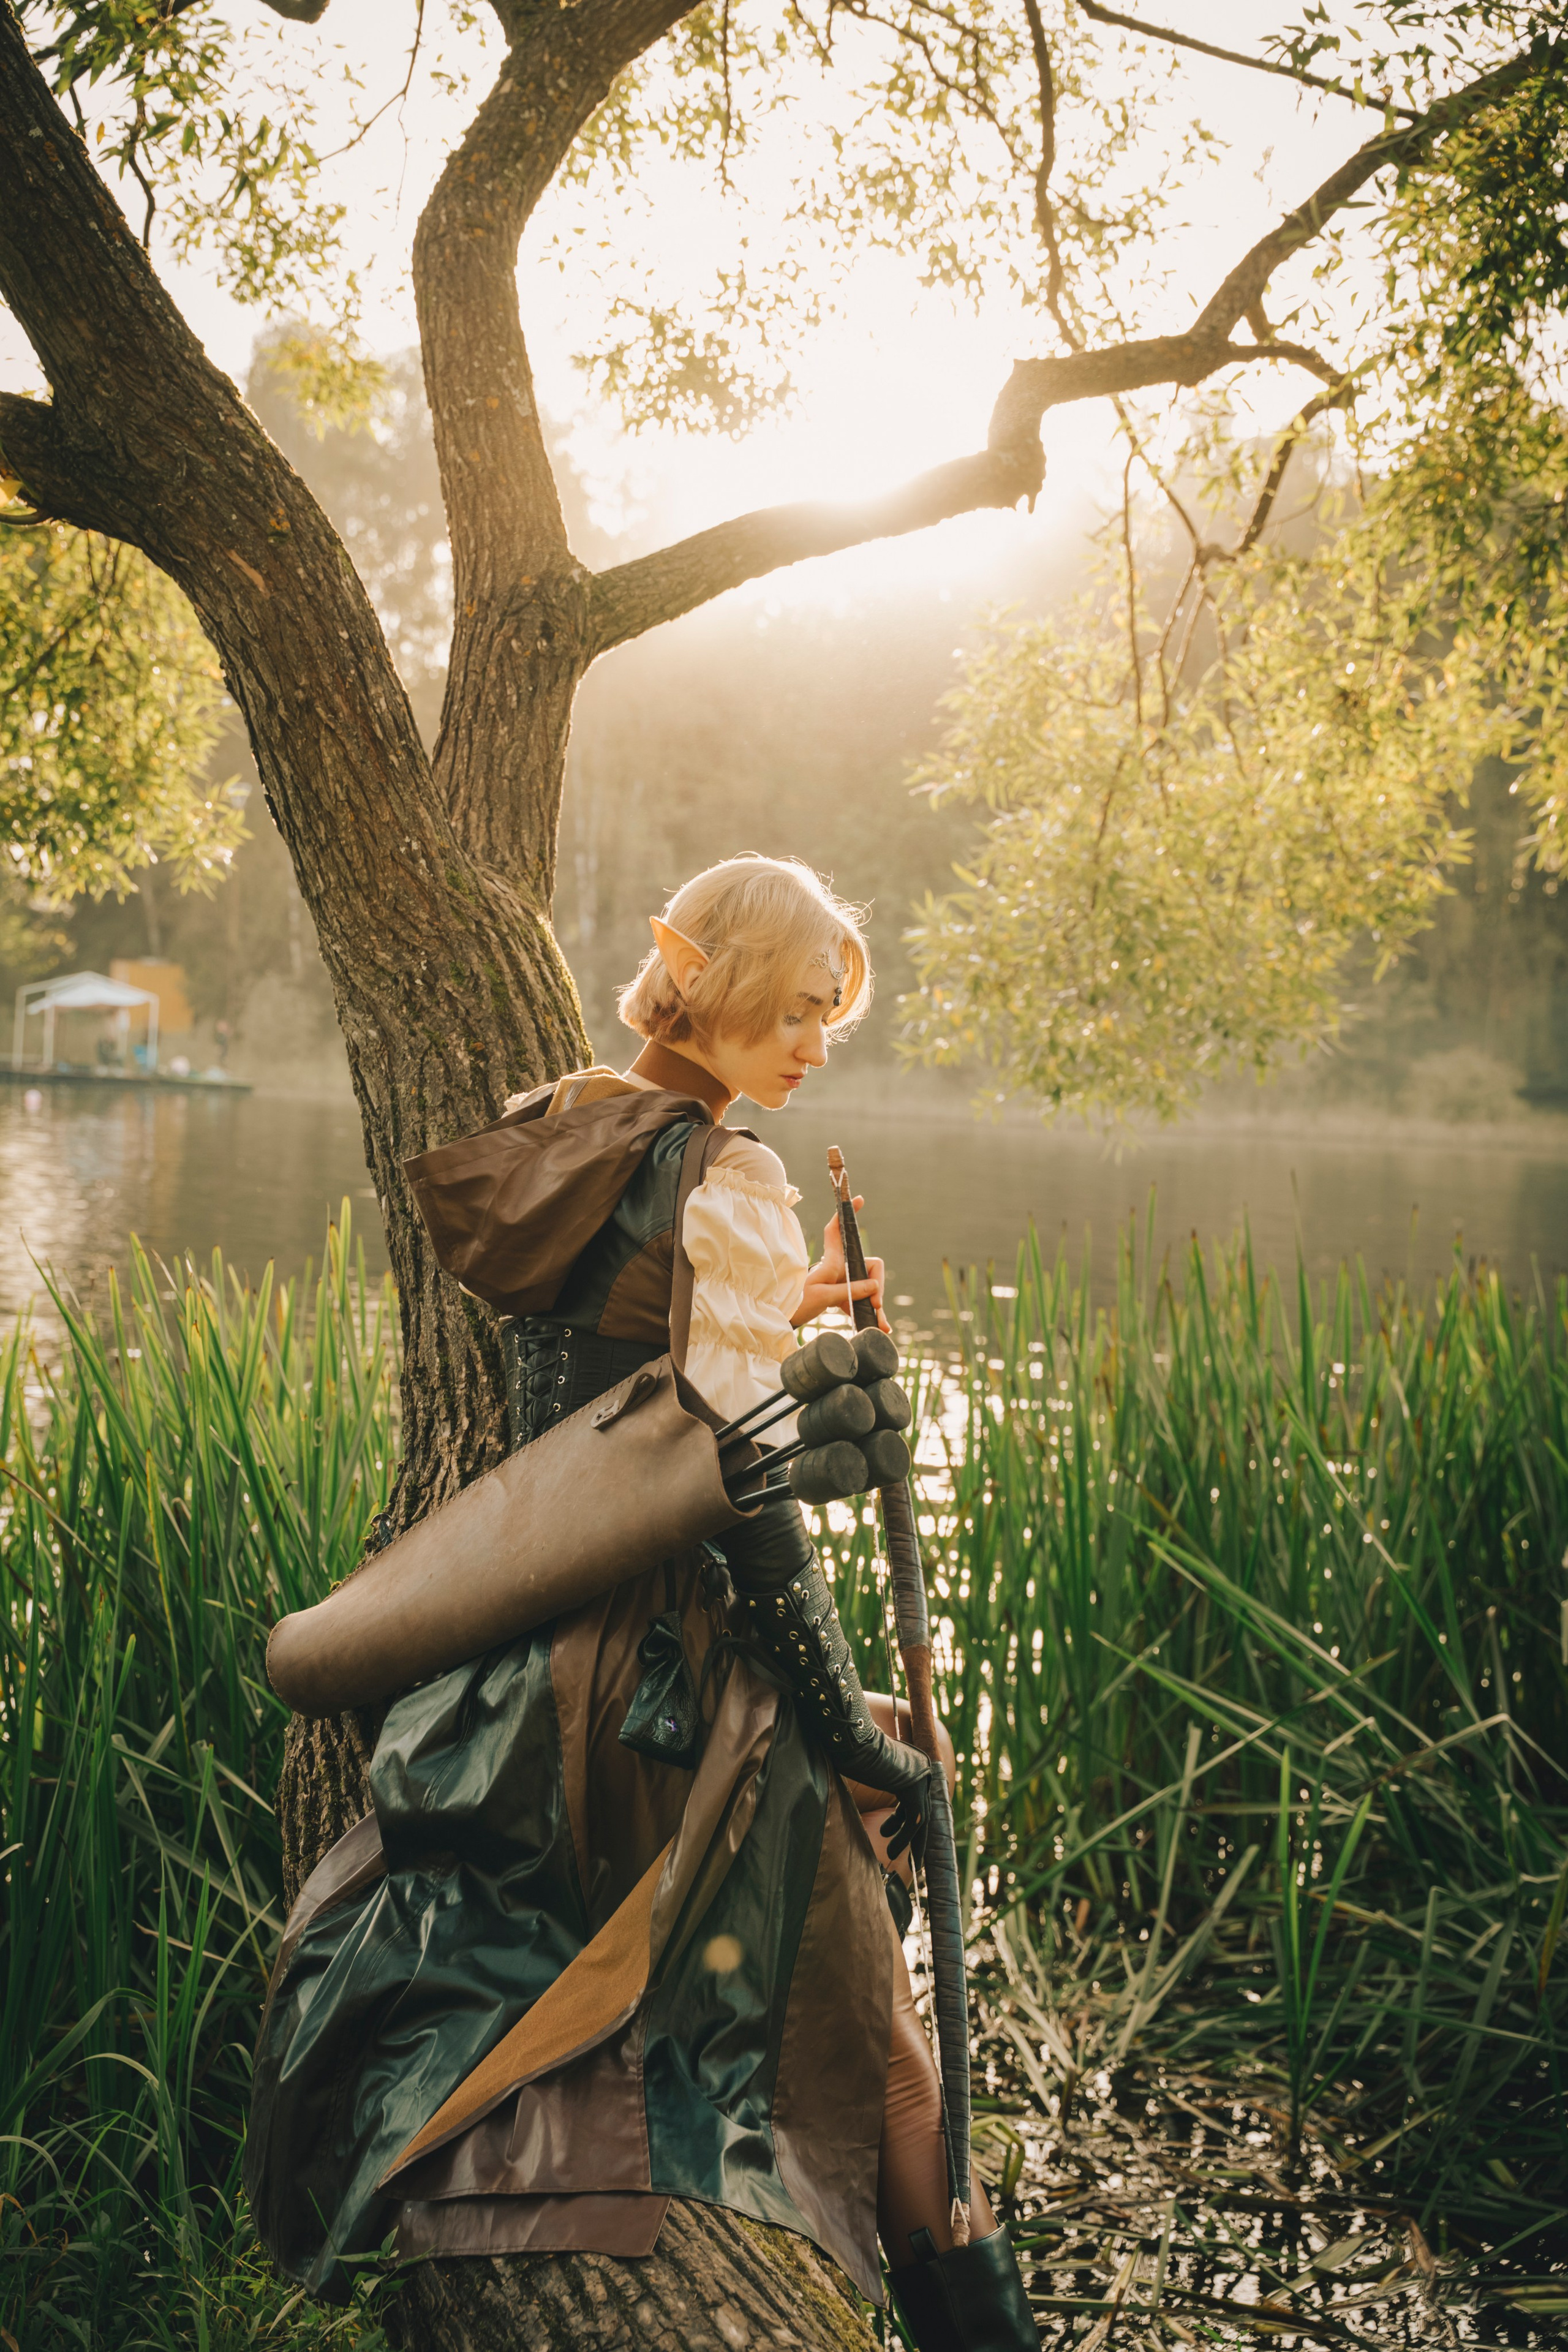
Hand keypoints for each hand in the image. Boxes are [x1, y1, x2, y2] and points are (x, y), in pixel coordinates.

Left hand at [792, 1196, 889, 1331]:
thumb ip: (850, 1290)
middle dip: (877, 1286)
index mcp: (831, 1261)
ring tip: (881, 1325)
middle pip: (868, 1267)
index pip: (836, 1231)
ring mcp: (841, 1282)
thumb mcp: (822, 1296)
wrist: (783, 1319)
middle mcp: (838, 1268)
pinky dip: (868, 1313)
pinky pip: (860, 1301)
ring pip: (867, 1287)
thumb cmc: (796, 1303)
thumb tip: (874, 1286)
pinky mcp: (841, 1296)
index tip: (859, 1199)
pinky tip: (879, 1327)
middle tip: (876, 1306)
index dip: (845, 1215)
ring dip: (874, 1306)